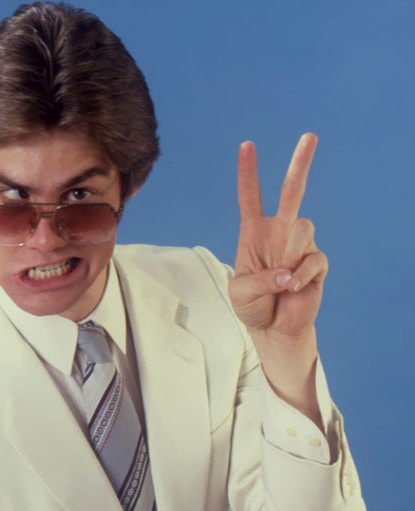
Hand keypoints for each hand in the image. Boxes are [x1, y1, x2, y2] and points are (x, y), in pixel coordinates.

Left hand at [230, 132, 327, 341]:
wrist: (274, 328)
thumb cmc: (252, 306)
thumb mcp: (240, 293)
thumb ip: (258, 280)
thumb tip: (286, 273)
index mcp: (254, 232)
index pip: (250, 196)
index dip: (247, 172)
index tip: (246, 145)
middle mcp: (279, 232)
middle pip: (292, 191)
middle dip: (300, 164)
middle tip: (310, 136)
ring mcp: (299, 246)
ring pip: (302, 228)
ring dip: (290, 253)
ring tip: (282, 280)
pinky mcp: (316, 263)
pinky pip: (313, 259)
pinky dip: (300, 276)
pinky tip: (292, 289)